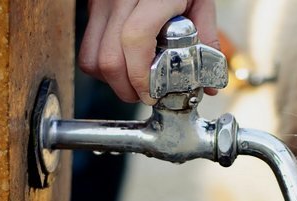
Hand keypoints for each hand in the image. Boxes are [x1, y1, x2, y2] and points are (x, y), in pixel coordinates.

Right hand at [79, 0, 218, 104]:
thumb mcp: (201, 1)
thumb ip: (207, 39)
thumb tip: (208, 85)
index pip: (135, 39)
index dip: (140, 76)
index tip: (151, 94)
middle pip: (109, 59)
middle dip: (127, 88)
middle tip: (145, 95)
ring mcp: (101, 3)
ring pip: (92, 59)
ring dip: (112, 81)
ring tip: (133, 83)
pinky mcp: (92, 9)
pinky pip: (87, 50)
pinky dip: (102, 69)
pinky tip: (122, 66)